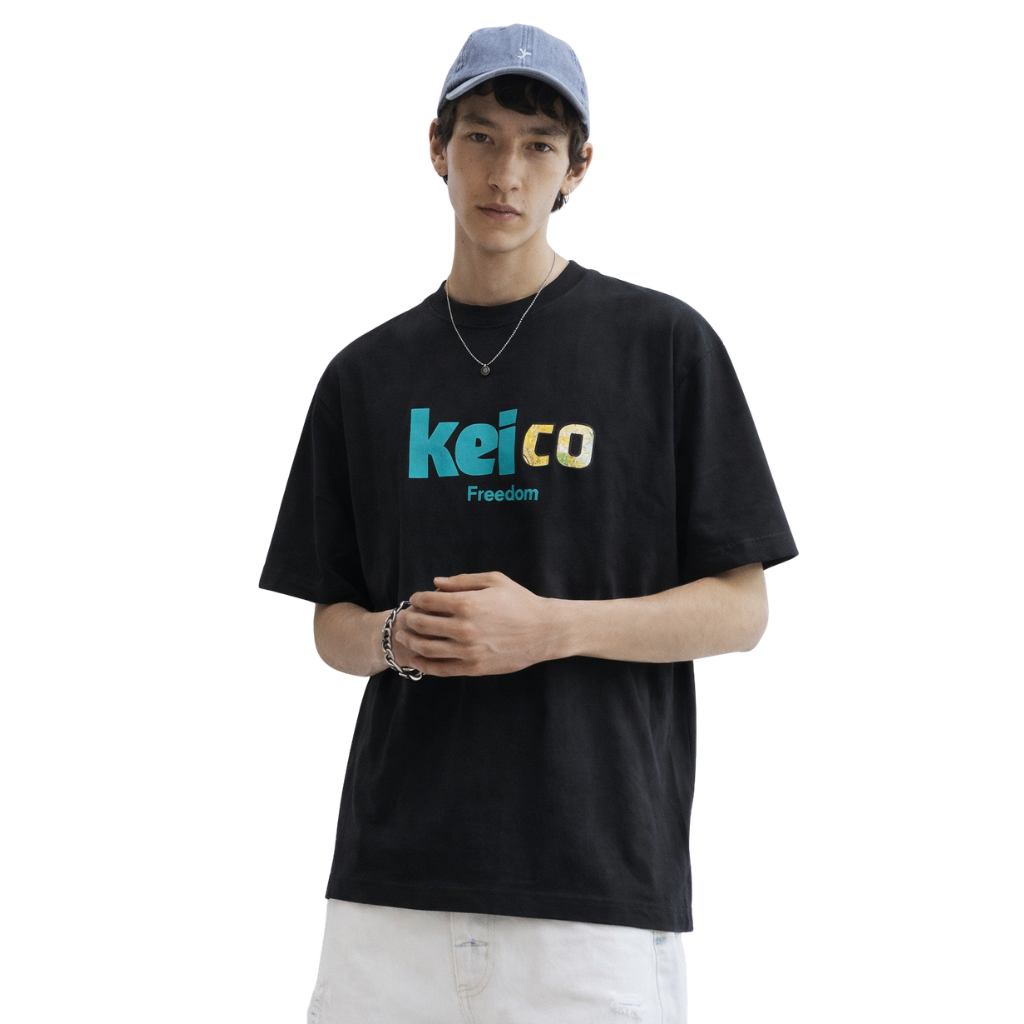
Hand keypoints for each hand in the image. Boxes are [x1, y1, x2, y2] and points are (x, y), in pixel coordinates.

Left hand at [392, 571, 555, 677]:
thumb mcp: (494, 581)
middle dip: (410, 619)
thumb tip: (435, 583)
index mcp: (467, 604)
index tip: (416, 600)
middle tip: (408, 617)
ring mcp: (468, 650)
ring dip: (411, 641)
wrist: (545, 631)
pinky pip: (441, 668)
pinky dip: (424, 664)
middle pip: (422, 624)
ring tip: (406, 637)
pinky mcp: (473, 667)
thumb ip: (462, 581)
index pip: (428, 601)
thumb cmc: (521, 602)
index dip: (417, 599)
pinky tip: (417, 659)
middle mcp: (464, 628)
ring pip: (426, 648)